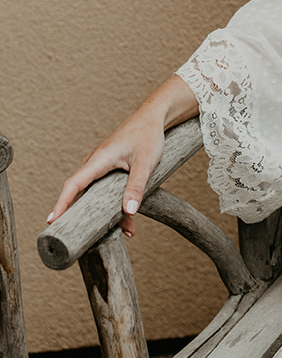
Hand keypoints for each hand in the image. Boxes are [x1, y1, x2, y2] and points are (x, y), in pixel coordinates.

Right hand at [47, 75, 197, 238]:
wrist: (154, 118)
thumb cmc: (148, 135)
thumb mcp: (145, 163)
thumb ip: (136, 187)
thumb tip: (129, 212)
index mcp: (98, 161)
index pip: (73, 185)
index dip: (61, 204)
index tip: (51, 221)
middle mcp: (94, 164)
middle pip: (80, 194)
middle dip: (81, 216)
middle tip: (82, 240)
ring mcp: (101, 166)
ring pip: (95, 194)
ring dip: (104, 213)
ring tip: (126, 231)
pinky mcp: (109, 169)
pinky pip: (103, 190)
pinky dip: (112, 204)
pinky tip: (128, 219)